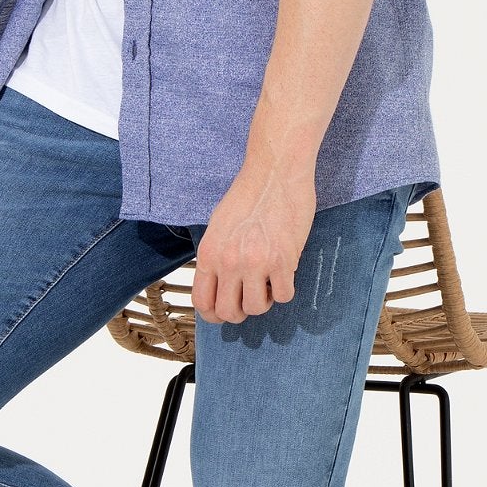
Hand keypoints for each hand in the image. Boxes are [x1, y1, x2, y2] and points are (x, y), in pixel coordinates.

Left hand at [191, 152, 317, 323]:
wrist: (274, 173)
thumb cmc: (248, 194)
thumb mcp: (219, 226)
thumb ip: (217, 256)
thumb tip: (221, 283)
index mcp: (210, 254)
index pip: (202, 302)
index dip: (213, 314)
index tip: (224, 312)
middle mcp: (229, 262)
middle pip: (227, 312)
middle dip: (239, 312)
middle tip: (249, 299)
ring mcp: (256, 263)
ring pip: (255, 309)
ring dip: (263, 302)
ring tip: (267, 284)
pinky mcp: (283, 261)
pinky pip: (283, 296)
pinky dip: (284, 290)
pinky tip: (284, 275)